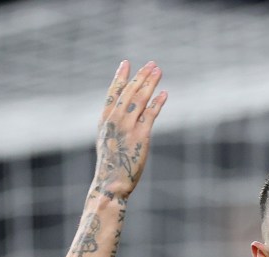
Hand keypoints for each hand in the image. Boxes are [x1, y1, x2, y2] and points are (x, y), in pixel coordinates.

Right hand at [92, 60, 167, 201]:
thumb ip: (113, 123)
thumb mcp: (107, 139)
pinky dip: (158, 102)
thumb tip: (123, 111)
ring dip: (150, 83)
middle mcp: (115, 119)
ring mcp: (128, 126)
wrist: (111, 181)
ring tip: (158, 71)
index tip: (126, 63)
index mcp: (105, 119)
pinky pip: (151, 114)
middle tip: (151, 64)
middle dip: (141, 76)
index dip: (120, 77)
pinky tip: (164, 93)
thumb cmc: (111, 163)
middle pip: (129, 92)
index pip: (112, 92)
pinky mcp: (141, 135)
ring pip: (140, 99)